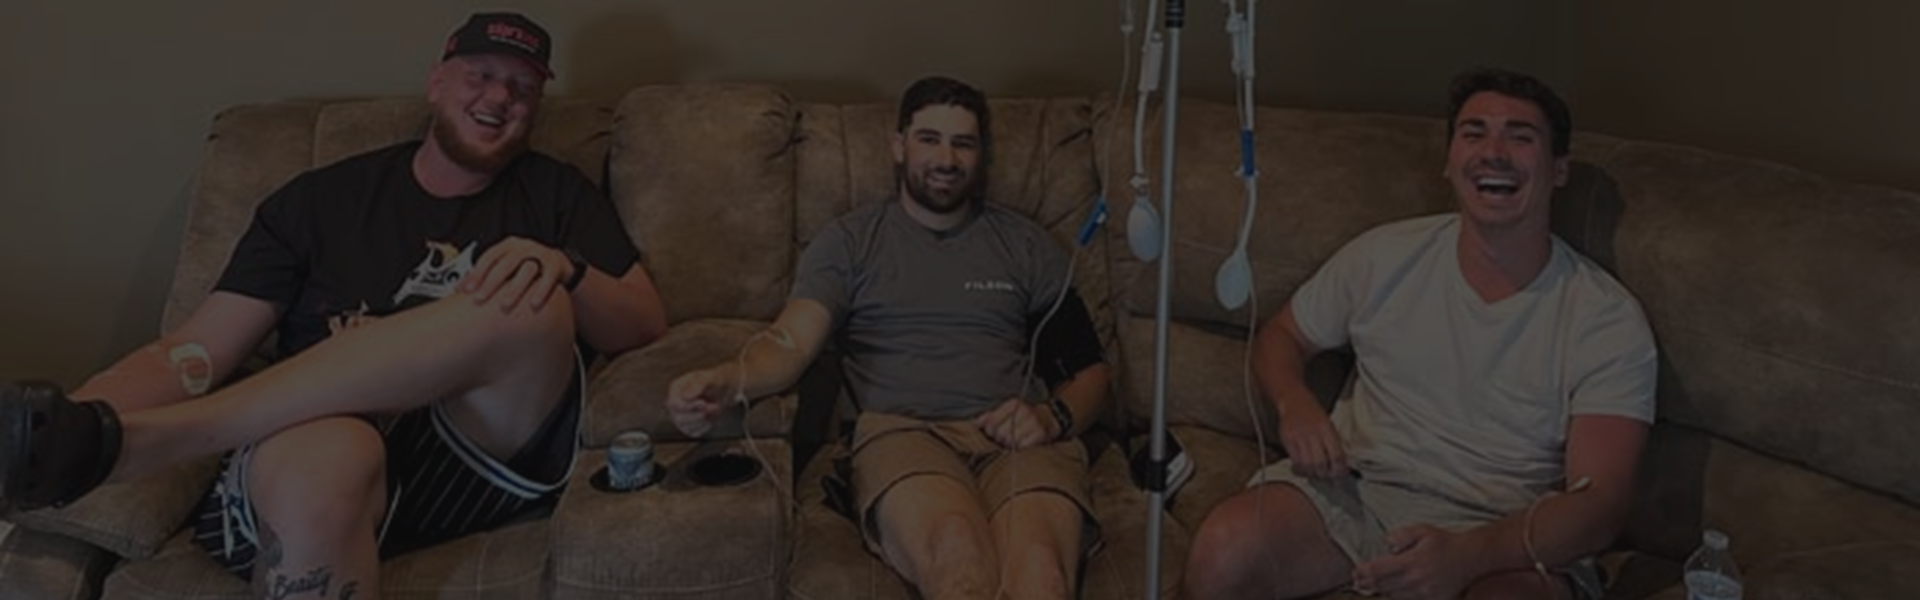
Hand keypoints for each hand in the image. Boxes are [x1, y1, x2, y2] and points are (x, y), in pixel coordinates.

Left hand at [459, 237, 574, 313]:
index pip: (488, 257)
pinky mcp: (556, 264)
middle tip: (480, 299)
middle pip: (505, 263)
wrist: (557, 264)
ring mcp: (540, 254)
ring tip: (505, 306)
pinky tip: (533, 304)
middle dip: (491, 282)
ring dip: (514, 289)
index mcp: (507, 246)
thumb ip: (487, 275)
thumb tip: (458, 289)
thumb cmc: (526, 267)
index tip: (466, 290)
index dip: (476, 273)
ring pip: (526, 270)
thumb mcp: (506, 267)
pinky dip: (541, 291)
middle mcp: (523, 247)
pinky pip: (548, 277)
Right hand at [665, 368, 732, 437]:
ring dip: (703, 421)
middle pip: (679, 418)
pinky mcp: (690, 426)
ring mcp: (682, 416)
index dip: (688, 407)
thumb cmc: (715, 380)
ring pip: (686, 427)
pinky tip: (713, 417)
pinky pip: (695, 432)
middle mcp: (676, 404)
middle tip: (712, 407)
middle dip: (697, 416)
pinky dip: (706, 427)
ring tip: (715, 409)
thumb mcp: (710, 378)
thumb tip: (686, 396)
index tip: (703, 403)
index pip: (674, 403)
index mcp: (676, 389)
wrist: (724, 389)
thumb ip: (698, 385)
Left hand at [975, 397, 1056, 449]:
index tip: (993, 433)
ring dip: (1010, 444)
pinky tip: (1022, 444)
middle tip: (1004, 439)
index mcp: (1013, 404)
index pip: (992, 421)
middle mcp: (1024, 411)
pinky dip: (1020, 448)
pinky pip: (1023, 446)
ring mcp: (1033, 422)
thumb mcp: (1007, 411)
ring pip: (1011, 440)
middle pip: (1001, 432)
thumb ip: (990, 416)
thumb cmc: (1023, 417)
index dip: (990, 430)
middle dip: (1000, 438)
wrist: (1049, 419)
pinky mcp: (1041, 433)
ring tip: (1013, 442)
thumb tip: (975, 423)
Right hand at [1278, 401, 1347, 479]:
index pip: (1337, 456)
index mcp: (1327, 429)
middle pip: (1321, 464)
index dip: (1340, 470)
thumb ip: (1333, 443)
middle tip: (1329, 478)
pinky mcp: (1287, 441)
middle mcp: (1312, 433)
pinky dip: (1301, 469)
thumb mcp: (1329, 424)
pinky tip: (1304, 468)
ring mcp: (1298, 437)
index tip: (1341, 475)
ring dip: (1313, 474)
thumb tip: (1339, 465)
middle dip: (1326, 475)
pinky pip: (1295, 461)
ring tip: (1316, 474)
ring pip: (1307, 465)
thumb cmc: (1313, 412)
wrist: (1293, 400)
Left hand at [1350, 525, 1475, 599]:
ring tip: (1372, 585)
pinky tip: (1393, 590)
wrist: (1471, 558)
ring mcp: (1424, 593)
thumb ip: (1402, 536)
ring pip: (1394, 596)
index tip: (1356, 572)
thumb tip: (1388, 545)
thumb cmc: (1446, 543)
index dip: (1363, 573)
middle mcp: (1416, 580)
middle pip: (1383, 586)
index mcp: (1412, 562)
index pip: (1379, 571)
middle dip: (1367, 584)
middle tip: (1357, 581)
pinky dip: (1398, 596)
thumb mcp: (1423, 531)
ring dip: (1382, 591)